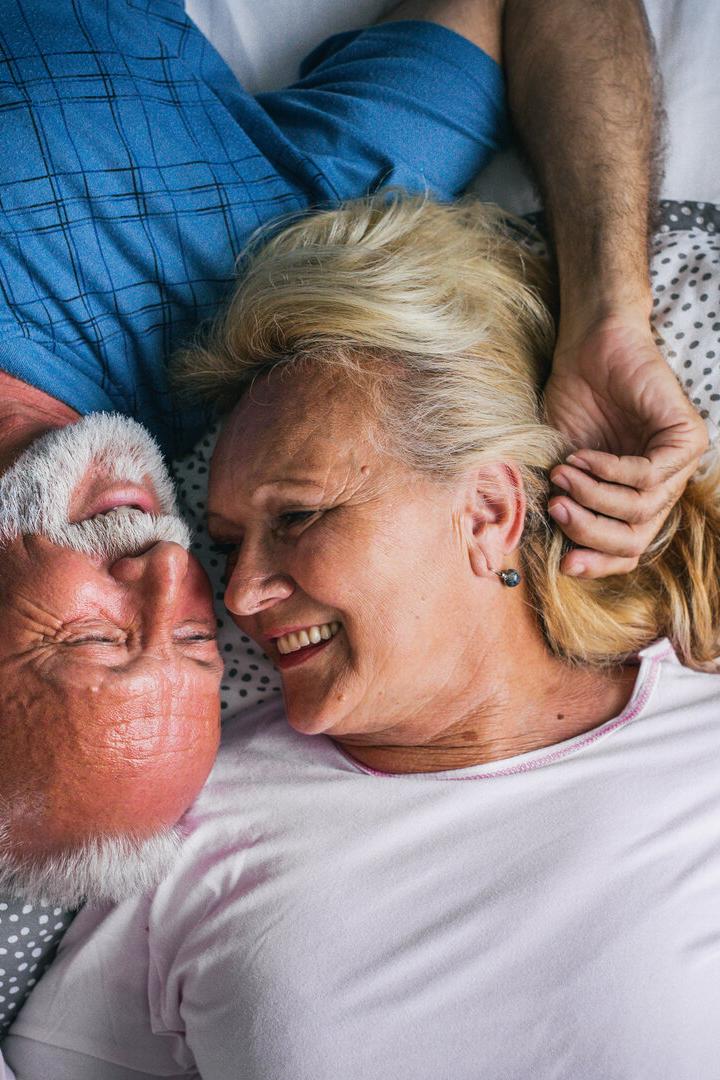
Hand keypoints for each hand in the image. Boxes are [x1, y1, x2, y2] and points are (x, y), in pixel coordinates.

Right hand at [543, 314, 708, 577]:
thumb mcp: (561, 466)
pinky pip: (647, 475)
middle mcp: (663, 486)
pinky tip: (583, 456)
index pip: (626, 549)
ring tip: (563, 473)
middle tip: (556, 509)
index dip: (596, 562)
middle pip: (635, 539)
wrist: (588, 350)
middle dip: (589, 531)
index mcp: (636, 497)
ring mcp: (679, 464)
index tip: (563, 562)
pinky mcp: (687, 438)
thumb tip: (556, 554)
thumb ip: (565, 505)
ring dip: (592, 496)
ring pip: (640, 510)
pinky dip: (608, 470)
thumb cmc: (573, 402)